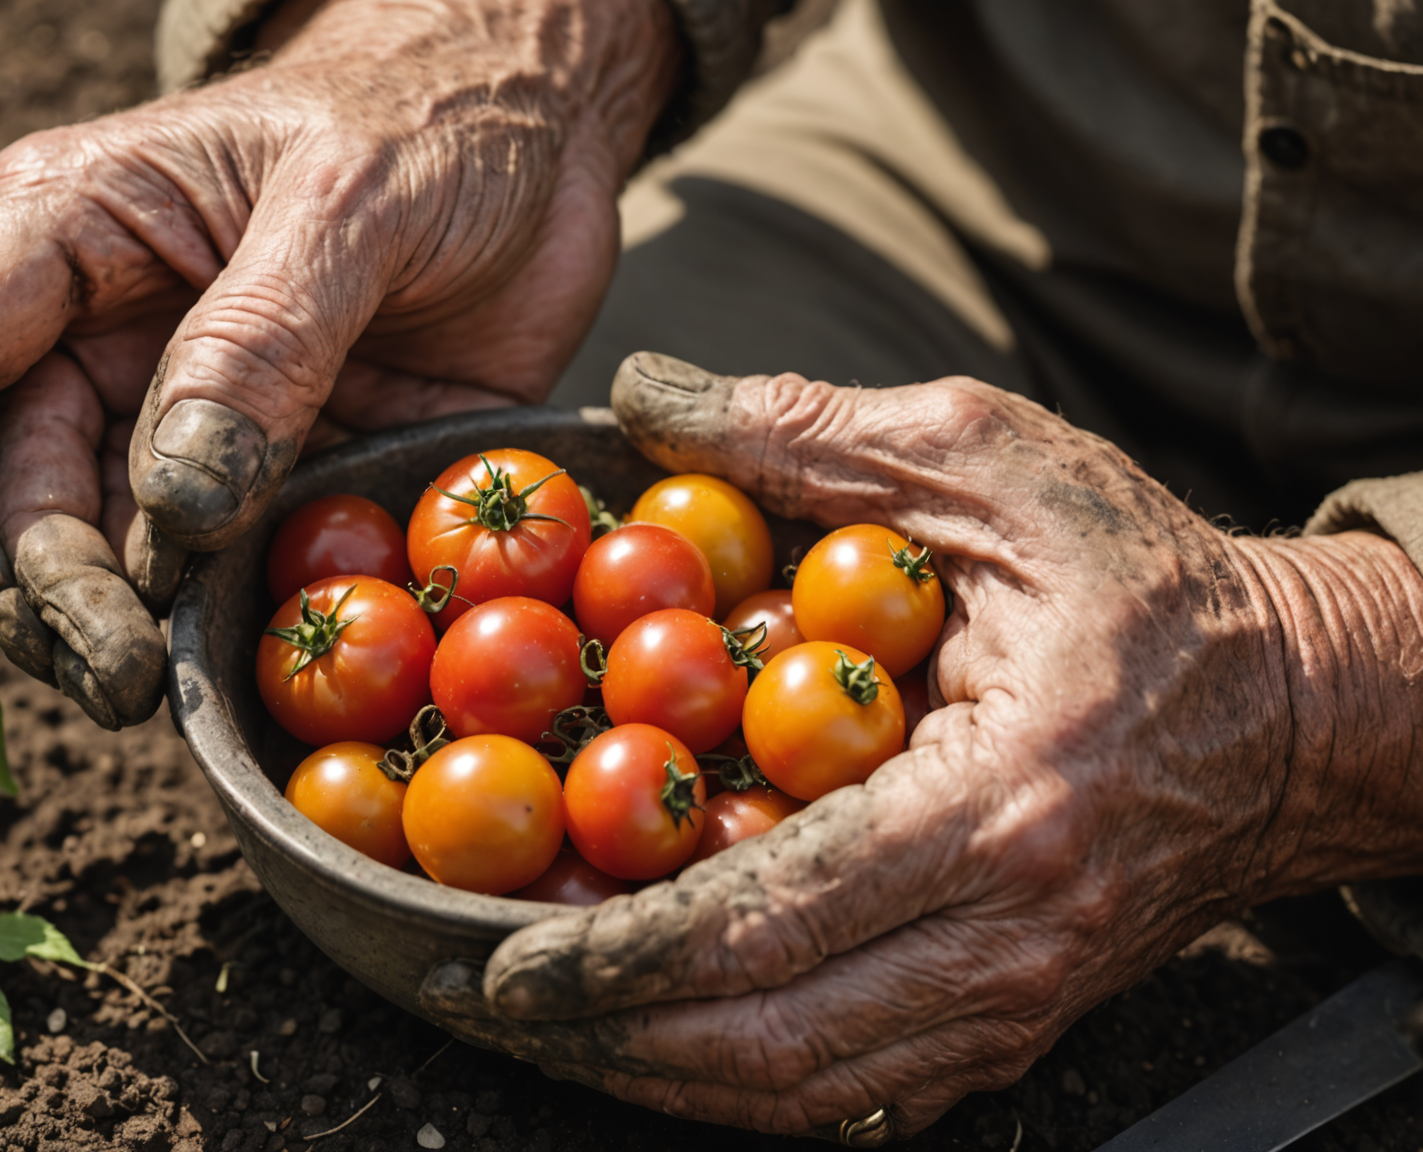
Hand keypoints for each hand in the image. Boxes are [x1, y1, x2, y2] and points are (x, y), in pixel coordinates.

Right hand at [0, 0, 682, 727]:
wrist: (539, 143)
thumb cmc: (428, 125)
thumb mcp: (351, 202)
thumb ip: (260, 342)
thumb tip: (174, 513)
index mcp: (65, 233)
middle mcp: (88, 339)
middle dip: (27, 591)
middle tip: (115, 674)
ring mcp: (169, 423)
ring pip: (83, 556)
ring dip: (108, 629)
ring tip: (169, 683)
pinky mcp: (257, 487)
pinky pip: (200, 583)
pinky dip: (208, 631)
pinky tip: (241, 661)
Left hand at [422, 352, 1422, 1136]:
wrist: (1294, 710)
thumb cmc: (1139, 581)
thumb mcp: (988, 463)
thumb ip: (809, 434)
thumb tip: (640, 401)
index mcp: (997, 807)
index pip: (775, 919)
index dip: (619, 954)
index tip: (502, 961)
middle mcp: (1008, 937)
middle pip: (774, 1042)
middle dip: (608, 1040)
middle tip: (481, 1005)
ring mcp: (1017, 1000)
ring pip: (810, 1092)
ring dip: (660, 1077)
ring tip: (544, 1034)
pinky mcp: (1016, 1022)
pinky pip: (862, 1092)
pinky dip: (743, 1083)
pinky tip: (655, 1045)